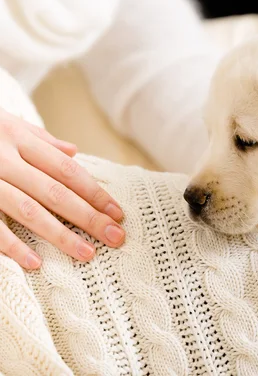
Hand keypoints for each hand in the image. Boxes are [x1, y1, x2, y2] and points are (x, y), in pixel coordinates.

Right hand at [0, 109, 124, 268]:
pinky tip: (33, 262)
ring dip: (59, 234)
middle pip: (55, 191)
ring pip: (27, 210)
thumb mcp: (5, 123)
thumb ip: (39, 139)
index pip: (67, 170)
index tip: (117, 213)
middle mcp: (2, 157)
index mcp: (17, 138)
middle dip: (88, 217)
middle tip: (116, 238)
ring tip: (87, 254)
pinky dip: (9, 245)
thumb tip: (73, 152)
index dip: (94, 192)